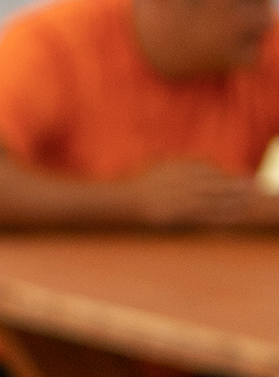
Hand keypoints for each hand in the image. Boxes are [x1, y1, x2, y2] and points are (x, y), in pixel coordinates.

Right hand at [124, 160, 274, 229]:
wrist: (117, 199)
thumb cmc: (129, 184)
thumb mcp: (151, 166)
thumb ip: (166, 163)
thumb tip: (173, 160)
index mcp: (177, 167)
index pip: (208, 169)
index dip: (227, 174)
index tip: (244, 176)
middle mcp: (183, 179)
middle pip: (216, 182)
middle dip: (238, 185)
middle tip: (258, 187)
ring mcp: (180, 196)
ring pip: (214, 197)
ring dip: (234, 199)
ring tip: (252, 202)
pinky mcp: (178, 213)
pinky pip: (204, 214)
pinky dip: (221, 215)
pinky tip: (233, 216)